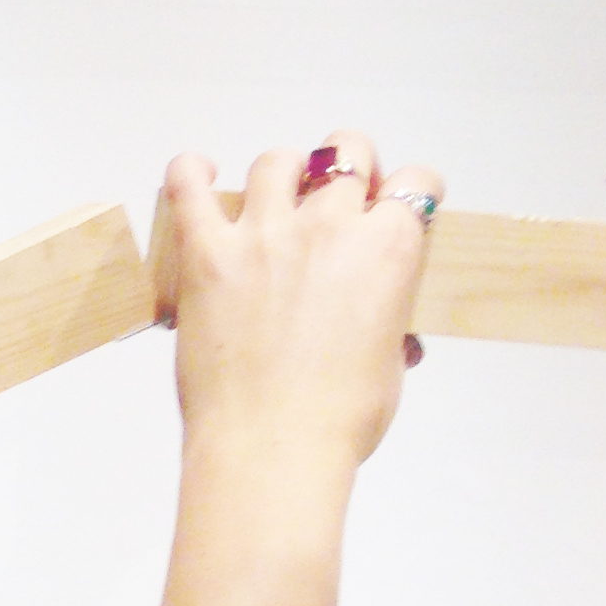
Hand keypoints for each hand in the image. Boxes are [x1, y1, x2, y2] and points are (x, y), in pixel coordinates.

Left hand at [161, 130, 442, 465]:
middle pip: (347, 153)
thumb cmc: (334, 423)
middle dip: (348, 167)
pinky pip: (189, 191)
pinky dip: (190, 173)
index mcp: (388, 248)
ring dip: (282, 172)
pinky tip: (195, 172)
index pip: (415, 183)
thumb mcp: (388, 366)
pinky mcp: (208, 258)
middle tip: (335, 198)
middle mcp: (329, 227)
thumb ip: (388, 326)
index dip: (406, 192)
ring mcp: (265, 237)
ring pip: (277, 163)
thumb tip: (392, 336)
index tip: (392, 206)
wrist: (272, 452)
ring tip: (275, 197)